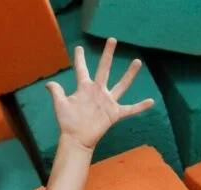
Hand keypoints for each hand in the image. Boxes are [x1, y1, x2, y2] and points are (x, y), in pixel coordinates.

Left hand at [45, 38, 154, 152]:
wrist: (76, 139)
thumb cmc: (67, 123)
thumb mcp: (60, 105)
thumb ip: (56, 92)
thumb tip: (48, 84)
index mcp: (84, 88)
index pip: (82, 69)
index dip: (80, 59)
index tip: (79, 48)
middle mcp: (97, 91)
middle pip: (104, 69)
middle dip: (108, 54)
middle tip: (112, 40)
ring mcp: (107, 102)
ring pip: (121, 85)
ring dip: (129, 74)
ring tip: (137, 62)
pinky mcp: (114, 113)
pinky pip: (130, 109)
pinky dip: (140, 107)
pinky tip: (151, 102)